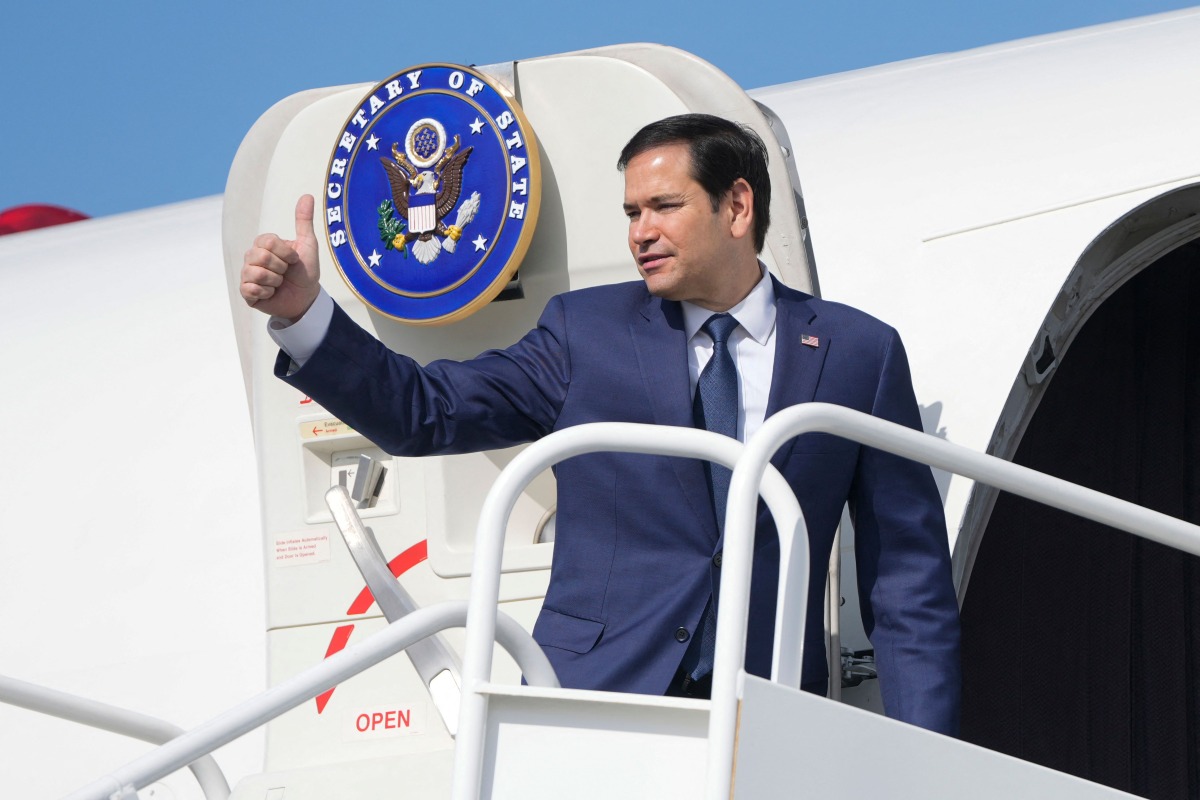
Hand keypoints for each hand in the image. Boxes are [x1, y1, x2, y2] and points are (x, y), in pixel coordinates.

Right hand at [240, 195, 320, 321]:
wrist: (306, 297)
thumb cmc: (305, 271)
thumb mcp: (308, 244)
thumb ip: (304, 220)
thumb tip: (308, 195)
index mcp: (263, 244)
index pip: (268, 242)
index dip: (286, 253)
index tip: (293, 259)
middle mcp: (251, 257)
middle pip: (261, 257)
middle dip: (281, 268)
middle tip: (286, 273)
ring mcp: (247, 274)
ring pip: (257, 274)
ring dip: (276, 282)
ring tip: (279, 283)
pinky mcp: (246, 292)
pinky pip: (251, 289)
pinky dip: (267, 293)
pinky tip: (271, 293)